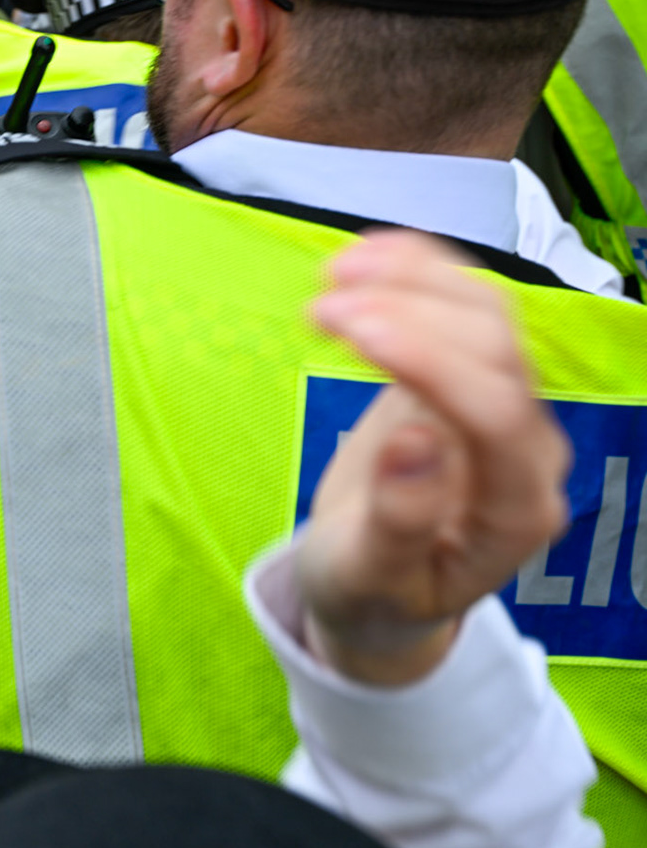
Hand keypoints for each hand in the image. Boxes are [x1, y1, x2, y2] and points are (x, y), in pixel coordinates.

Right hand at [300, 231, 571, 684]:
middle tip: (320, 305)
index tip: (352, 330)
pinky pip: (463, 306)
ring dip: (416, 277)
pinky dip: (420, 269)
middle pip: (495, 351)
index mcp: (515, 512)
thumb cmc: (374, 593)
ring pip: (485, 313)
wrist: (379, 590)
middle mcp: (528, 451)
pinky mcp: (471, 376)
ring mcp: (506, 407)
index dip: (430, 361)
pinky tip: (366, 255)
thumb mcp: (369, 579)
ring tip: (334, 271)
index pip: (495, 415)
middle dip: (411, 311)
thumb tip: (414, 439)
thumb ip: (398, 520)